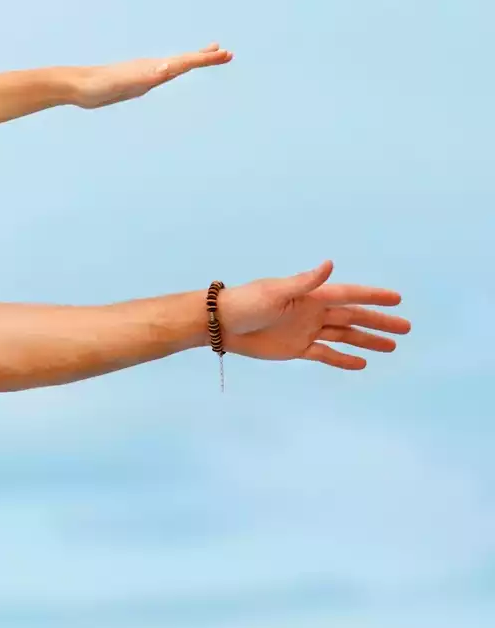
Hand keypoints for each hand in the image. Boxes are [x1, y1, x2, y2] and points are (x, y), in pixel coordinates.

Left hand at [70, 43, 232, 108]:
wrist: (76, 86)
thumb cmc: (97, 86)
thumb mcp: (122, 82)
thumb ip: (144, 76)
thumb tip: (167, 68)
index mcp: (151, 68)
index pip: (185, 62)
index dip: (205, 59)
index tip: (226, 54)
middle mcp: (150, 68)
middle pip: (183, 60)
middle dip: (205, 58)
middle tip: (227, 53)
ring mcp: (143, 74)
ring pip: (174, 66)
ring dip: (192, 61)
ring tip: (207, 56)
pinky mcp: (135, 82)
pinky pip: (162, 74)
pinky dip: (173, 70)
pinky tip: (172, 71)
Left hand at [217, 262, 408, 369]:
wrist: (221, 324)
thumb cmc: (246, 303)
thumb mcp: (275, 292)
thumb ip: (305, 282)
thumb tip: (330, 264)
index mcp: (310, 296)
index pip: (349, 294)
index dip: (373, 297)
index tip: (397, 298)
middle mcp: (312, 312)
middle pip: (353, 317)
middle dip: (379, 322)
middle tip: (406, 327)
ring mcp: (305, 330)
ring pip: (344, 336)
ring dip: (367, 341)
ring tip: (392, 346)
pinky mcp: (295, 348)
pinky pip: (325, 354)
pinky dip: (343, 359)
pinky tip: (362, 363)